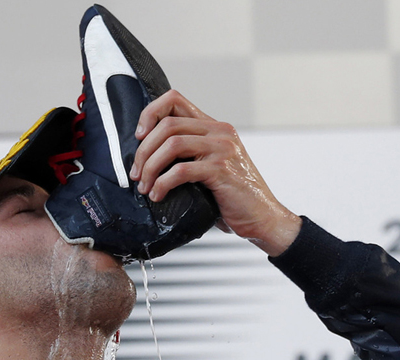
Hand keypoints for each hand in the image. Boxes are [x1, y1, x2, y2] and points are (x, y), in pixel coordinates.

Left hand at [130, 90, 300, 255]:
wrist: (263, 218)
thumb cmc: (232, 197)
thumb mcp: (209, 168)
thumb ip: (188, 155)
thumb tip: (146, 159)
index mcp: (214, 127)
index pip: (174, 100)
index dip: (150, 113)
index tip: (138, 137)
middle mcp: (219, 132)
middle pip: (168, 124)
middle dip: (144, 151)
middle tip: (136, 174)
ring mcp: (222, 149)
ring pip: (172, 144)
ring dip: (150, 167)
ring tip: (144, 187)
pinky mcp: (222, 169)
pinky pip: (182, 170)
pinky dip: (163, 183)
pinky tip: (158, 195)